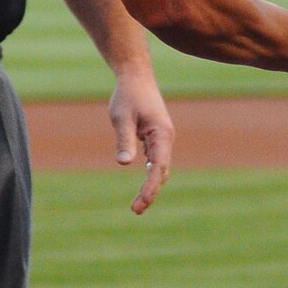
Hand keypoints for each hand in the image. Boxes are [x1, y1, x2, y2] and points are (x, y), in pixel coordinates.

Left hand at [108, 69, 174, 213]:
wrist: (135, 76)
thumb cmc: (128, 96)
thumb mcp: (121, 117)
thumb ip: (124, 139)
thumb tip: (125, 163)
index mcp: (162, 134)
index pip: (158, 167)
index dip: (150, 187)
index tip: (140, 204)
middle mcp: (166, 138)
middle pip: (162, 171)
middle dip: (151, 191)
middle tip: (136, 210)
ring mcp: (162, 138)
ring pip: (160, 167)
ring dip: (151, 185)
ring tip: (138, 205)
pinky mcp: (155, 136)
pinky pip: (156, 160)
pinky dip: (150, 174)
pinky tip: (143, 185)